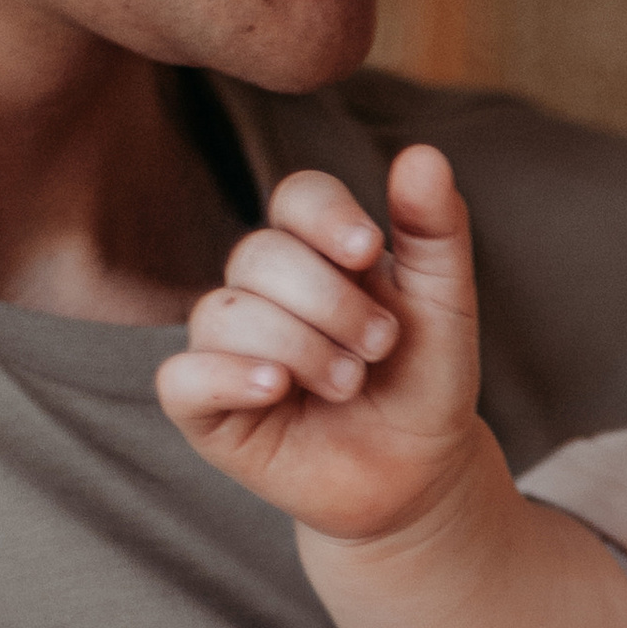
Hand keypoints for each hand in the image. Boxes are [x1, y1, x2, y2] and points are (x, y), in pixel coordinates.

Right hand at [157, 145, 485, 544]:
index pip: (295, 198)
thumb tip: (422, 153)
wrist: (418, 474)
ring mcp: (227, 348)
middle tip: (380, 347)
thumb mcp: (444, 302)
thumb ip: (434, 230)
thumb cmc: (424, 382)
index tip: (369, 250)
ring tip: (349, 383)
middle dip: (329, 301)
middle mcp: (261, 291)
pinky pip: (182, 378)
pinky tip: (278, 389)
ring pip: (223, 313)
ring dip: (299, 347)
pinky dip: (228, 377)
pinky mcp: (205, 409)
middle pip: (258, 255)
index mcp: (316, 253)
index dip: (325, 216)